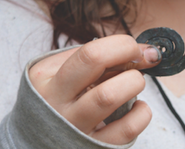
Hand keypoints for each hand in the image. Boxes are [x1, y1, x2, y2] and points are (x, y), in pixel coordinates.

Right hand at [29, 35, 161, 144]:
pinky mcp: (92, 148)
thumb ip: (98, 58)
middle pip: (96, 65)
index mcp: (45, 77)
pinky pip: (125, 130)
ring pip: (109, 96)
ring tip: (135, 84)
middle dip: (129, 56)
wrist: (39, 142)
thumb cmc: (60, 99)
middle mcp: (55, 102)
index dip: (122, 45)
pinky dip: (141, 114)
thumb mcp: (65, 72)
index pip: (90, 52)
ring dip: (134, 83)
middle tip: (140, 61)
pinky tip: (137, 108)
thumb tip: (145, 51)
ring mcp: (73, 127)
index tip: (134, 48)